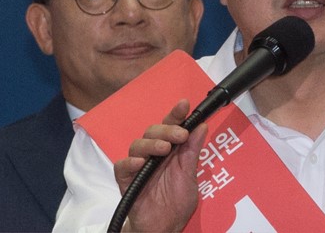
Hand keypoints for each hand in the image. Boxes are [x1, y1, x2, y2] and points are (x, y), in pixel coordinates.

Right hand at [114, 99, 207, 232]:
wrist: (163, 226)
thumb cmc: (176, 202)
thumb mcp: (190, 176)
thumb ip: (193, 152)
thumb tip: (202, 126)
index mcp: (171, 150)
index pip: (172, 126)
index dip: (177, 114)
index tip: (185, 104)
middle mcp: (154, 154)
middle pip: (154, 131)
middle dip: (168, 129)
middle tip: (181, 135)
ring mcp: (138, 165)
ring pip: (138, 143)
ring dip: (152, 143)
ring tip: (164, 149)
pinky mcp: (125, 179)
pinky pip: (122, 165)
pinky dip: (130, 161)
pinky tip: (141, 163)